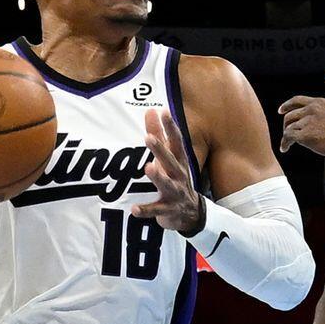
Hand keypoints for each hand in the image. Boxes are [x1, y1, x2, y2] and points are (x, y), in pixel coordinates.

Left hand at [133, 110, 205, 234]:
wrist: (190, 213)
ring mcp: (174, 193)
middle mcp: (179, 175)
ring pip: (166, 184)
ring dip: (158, 177)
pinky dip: (146, 210)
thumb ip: (159, 134)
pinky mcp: (168, 210)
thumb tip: (151, 110)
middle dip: (161, 150)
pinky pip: (156, 210)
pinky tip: (134, 209)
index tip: (164, 112)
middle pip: (170, 161)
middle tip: (149, 138)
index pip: (176, 142)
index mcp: (179, 161)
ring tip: (148, 168)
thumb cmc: (176, 178)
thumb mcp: (170, 157)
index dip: (171, 127)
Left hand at [276, 95, 324, 157]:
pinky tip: (285, 148)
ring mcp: (307, 122)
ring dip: (286, 137)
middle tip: (287, 133)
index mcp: (318, 103)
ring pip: (288, 127)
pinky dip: (285, 143)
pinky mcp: (305, 135)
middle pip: (290, 116)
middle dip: (286, 125)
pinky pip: (288, 137)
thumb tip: (322, 117)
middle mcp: (310, 110)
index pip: (297, 100)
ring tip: (287, 144)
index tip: (281, 110)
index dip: (287, 105)